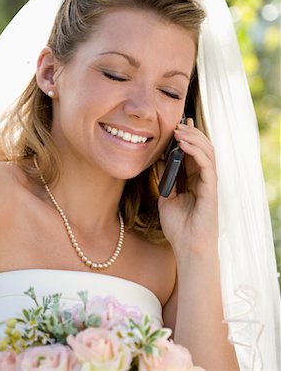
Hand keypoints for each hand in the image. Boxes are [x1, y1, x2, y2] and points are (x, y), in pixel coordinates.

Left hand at [158, 118, 217, 257]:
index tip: (176, 124)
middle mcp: (203, 178)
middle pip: (202, 148)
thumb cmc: (178, 226)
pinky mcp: (211, 188)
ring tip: (178, 130)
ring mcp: (208, 182)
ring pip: (207, 151)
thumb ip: (166, 178)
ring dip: (193, 138)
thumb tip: (158, 160)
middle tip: (176, 123)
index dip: (187, 137)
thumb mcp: (166, 196)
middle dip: (190, 133)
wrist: (187, 246)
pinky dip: (196, 151)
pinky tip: (183, 144)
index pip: (193, 152)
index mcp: (194, 179)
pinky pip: (206, 164)